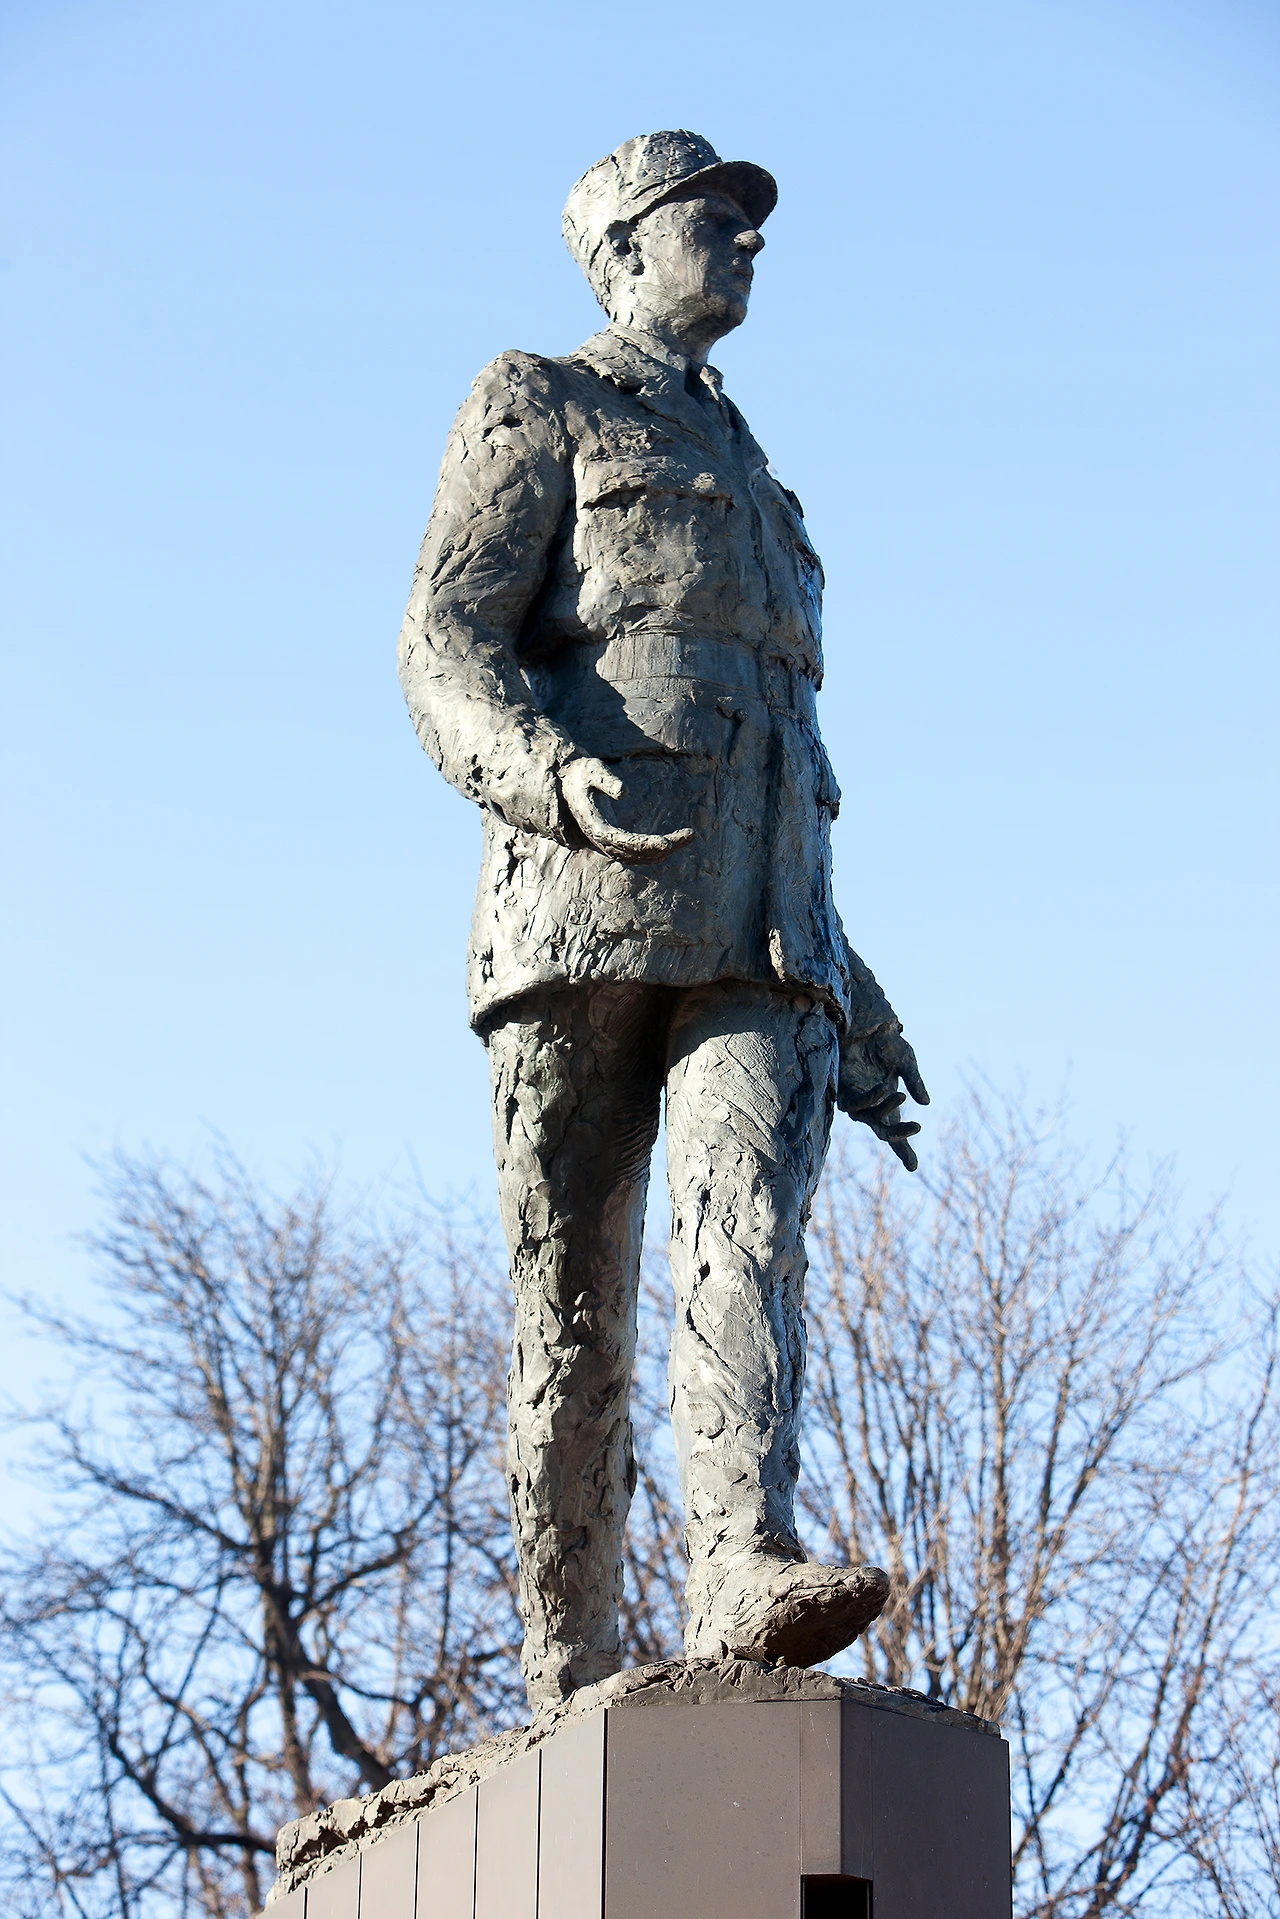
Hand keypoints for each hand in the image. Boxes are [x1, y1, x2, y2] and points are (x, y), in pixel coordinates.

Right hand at [560, 757, 694, 865]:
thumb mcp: (591, 769)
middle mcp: (601, 841)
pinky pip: (637, 853)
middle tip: (691, 835)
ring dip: (665, 851)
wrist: (567, 784)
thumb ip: (607, 780)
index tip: (669, 842)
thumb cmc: (581, 773)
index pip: (625, 842)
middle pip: (637, 854)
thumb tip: (626, 793)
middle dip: (665, 847)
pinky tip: (674, 842)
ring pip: (639, 857)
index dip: (647, 844)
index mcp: (595, 826)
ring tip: (689, 836)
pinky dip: (656, 851)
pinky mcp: (614, 841)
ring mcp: (608, 844)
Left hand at [837, 1025, 929, 1171]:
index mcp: (890, 1106)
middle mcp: (873, 1107)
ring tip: (900, 1095)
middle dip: (899, 1135)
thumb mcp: (907, 1063)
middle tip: (917, 1127)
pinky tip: (883, 1087)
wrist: (869, 1024)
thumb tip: (926, 1103)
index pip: (896, 1133)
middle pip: (883, 1132)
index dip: (904, 1152)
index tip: (913, 1168)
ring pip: (870, 1119)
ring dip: (886, 1110)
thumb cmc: (887, 1044)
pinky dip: (871, 1098)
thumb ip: (914, 1083)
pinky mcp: (843, 1090)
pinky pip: (855, 1104)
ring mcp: (858, 1101)